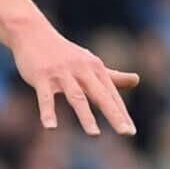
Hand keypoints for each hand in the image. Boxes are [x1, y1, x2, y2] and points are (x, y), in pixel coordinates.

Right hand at [9, 25, 139, 137]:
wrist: (32, 33)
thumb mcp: (90, 63)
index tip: (130, 131)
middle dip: (114, 115)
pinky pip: (45, 97)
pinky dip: (48, 112)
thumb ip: (113, 76)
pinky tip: (51, 127)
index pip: (111, 94)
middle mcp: (81, 70)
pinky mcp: (42, 76)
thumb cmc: (64, 53)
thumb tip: (137, 80)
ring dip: (86, 116)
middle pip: (100, 95)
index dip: (121, 113)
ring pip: (76, 97)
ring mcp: (61, 73)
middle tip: (126, 133)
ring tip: (95, 135)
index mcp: (94, 68)